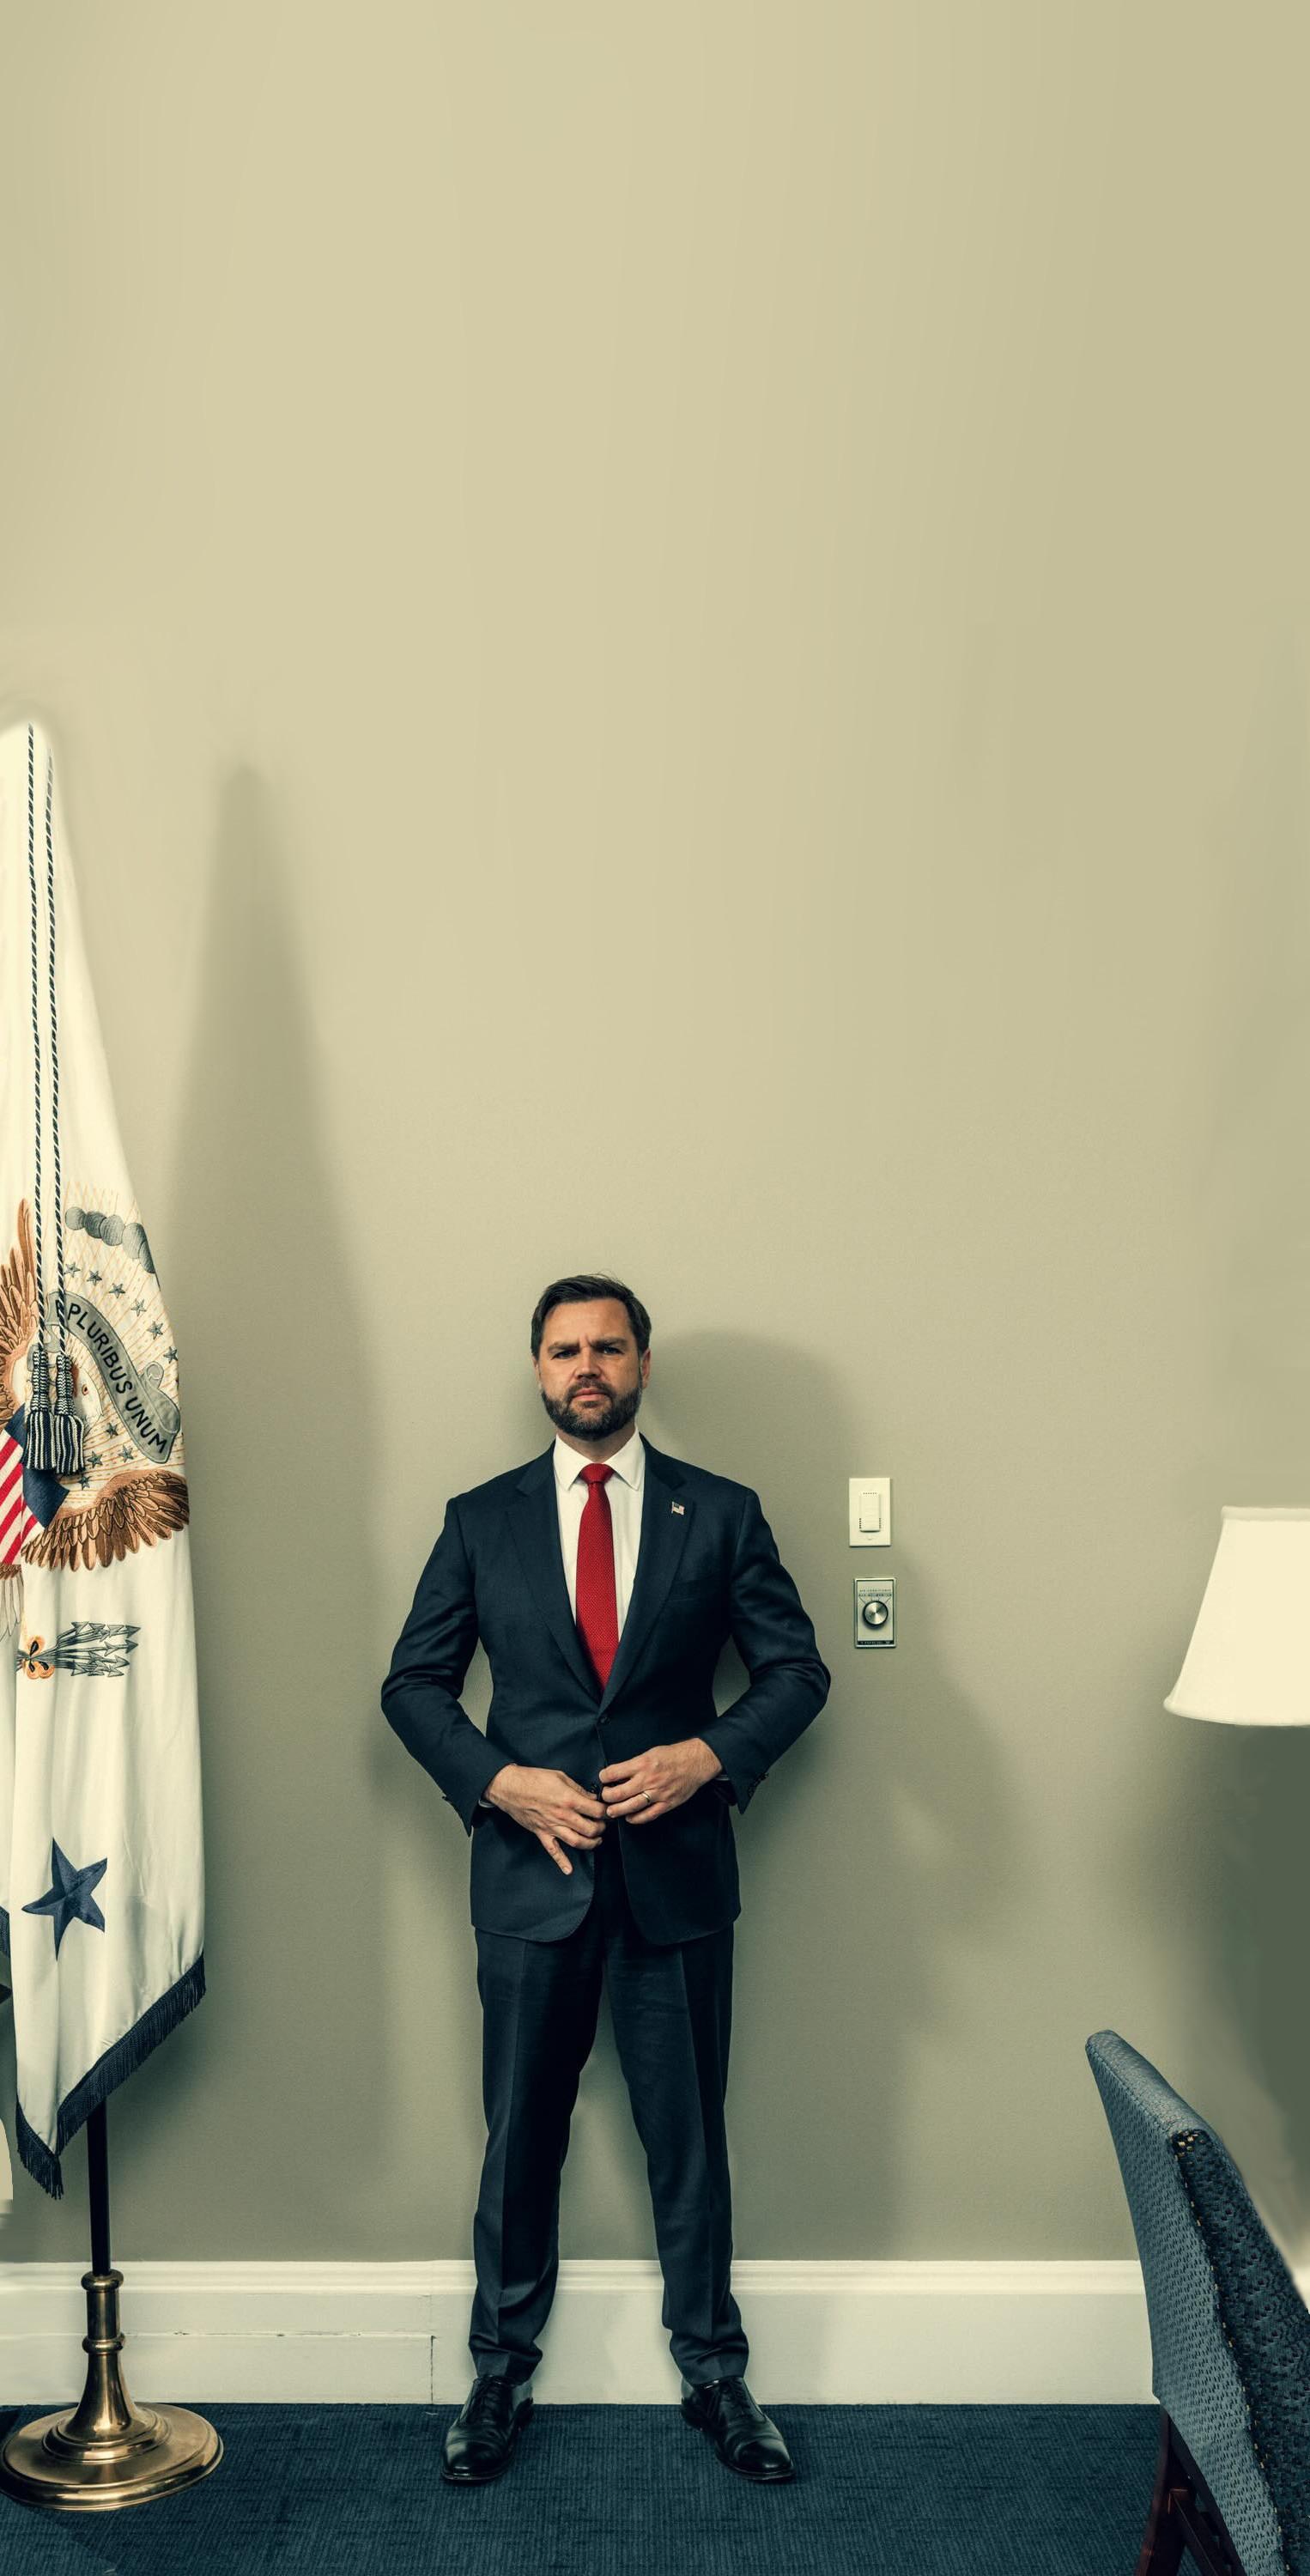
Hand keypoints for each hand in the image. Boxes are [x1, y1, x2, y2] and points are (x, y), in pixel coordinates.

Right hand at [484, 1764, 607, 1875]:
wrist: (510, 1787)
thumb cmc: (533, 1778)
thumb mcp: (560, 1777)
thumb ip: (578, 1789)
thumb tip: (591, 1797)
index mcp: (569, 1800)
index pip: (596, 1811)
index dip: (606, 1811)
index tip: (608, 1809)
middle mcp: (563, 1816)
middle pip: (591, 1829)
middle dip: (601, 1828)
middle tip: (603, 1824)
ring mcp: (552, 1827)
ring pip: (577, 1842)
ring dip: (591, 1844)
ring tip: (596, 1840)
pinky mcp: (542, 1834)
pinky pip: (553, 1851)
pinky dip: (561, 1862)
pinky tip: (569, 1870)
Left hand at [598, 1739, 721, 1824]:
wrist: (696, 1762)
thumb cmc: (673, 1755)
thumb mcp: (650, 1752)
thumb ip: (635, 1764)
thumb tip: (618, 1774)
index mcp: (642, 1764)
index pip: (614, 1773)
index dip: (604, 1777)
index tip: (603, 1778)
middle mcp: (648, 1779)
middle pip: (619, 1793)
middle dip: (607, 1796)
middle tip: (605, 1797)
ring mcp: (658, 1793)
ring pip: (631, 1806)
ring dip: (617, 1810)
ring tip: (611, 1811)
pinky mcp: (667, 1803)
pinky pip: (648, 1815)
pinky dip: (636, 1819)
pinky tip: (630, 1818)